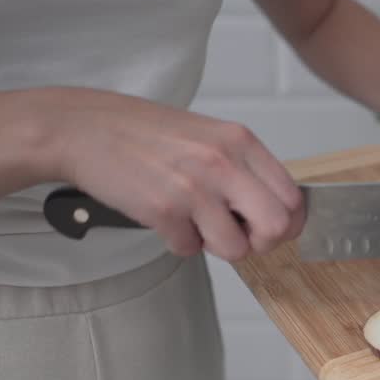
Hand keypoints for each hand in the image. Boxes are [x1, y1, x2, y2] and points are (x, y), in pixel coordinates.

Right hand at [43, 87, 301, 261]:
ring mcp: (194, 188)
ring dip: (215, 246)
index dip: (286, 223)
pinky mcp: (164, 210)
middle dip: (260, 243)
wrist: (86, 129)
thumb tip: (276, 211)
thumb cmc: (146, 134)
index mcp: (240, 142)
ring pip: (236, 249)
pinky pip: (189, 250)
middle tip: (236, 234)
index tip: (267, 227)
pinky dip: (178, 242)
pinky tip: (164, 217)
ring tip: (193, 221)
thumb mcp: (209, 136)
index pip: (294, 199)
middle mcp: (223, 163)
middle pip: (277, 228)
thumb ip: (244, 168)